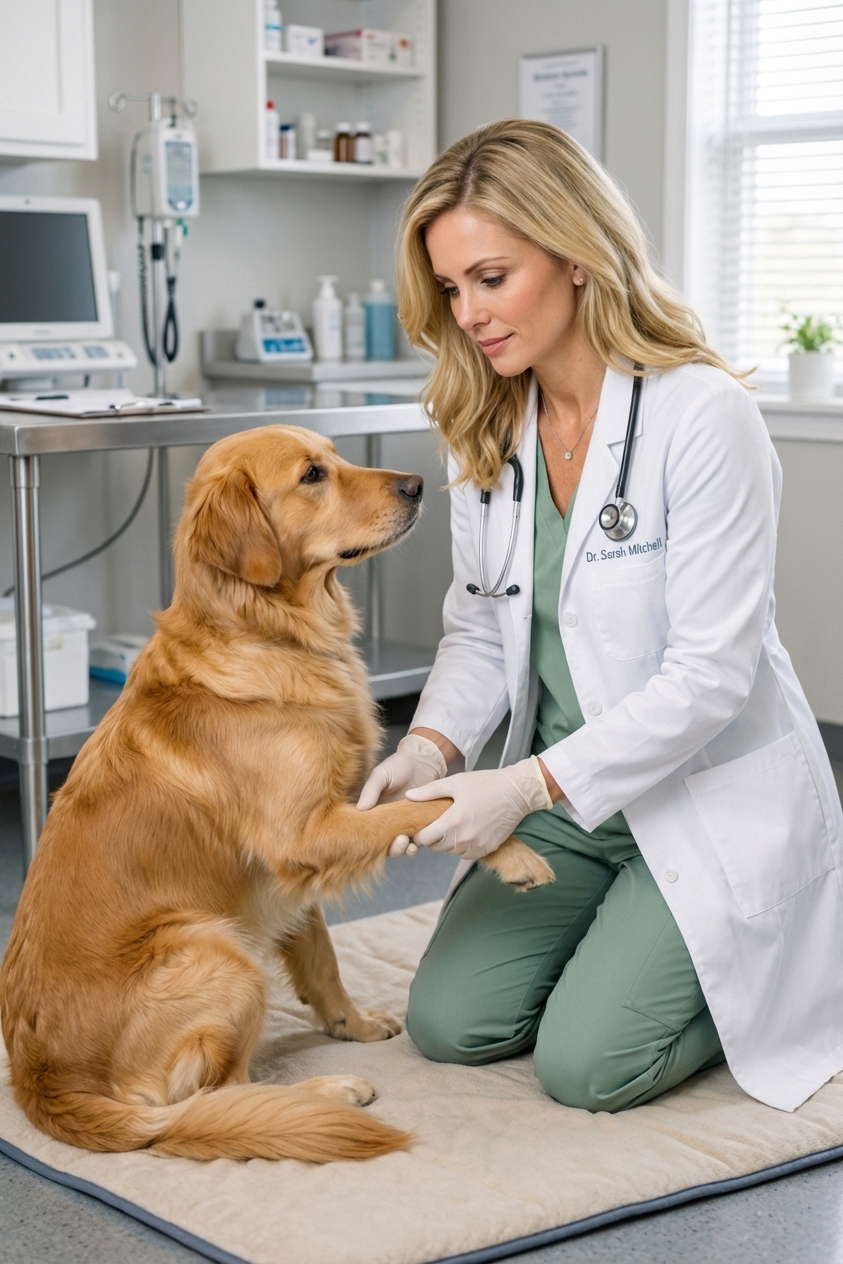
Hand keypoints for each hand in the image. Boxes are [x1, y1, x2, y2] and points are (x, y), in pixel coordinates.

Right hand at [357, 734, 448, 856]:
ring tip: (408, 843)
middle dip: (392, 848)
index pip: (366, 832)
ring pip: (401, 846)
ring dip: (404, 850)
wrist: (422, 761)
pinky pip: (418, 840)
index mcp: (372, 811)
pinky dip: (419, 844)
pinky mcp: (419, 824)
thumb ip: (370, 791)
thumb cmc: (398, 765)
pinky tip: (421, 839)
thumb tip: (359, 809)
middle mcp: (386, 822)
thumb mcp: (380, 775)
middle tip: (400, 841)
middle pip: (384, 844)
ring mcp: (403, 825)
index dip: (368, 840)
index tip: (374, 841)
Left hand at [405, 757, 552, 859]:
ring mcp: (477, 846)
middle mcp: (463, 838)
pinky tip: (467, 831)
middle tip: (438, 822)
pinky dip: (463, 846)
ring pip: (452, 851)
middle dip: (433, 836)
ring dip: (449, 842)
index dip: (419, 833)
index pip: (424, 839)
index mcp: (452, 822)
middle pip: (437, 847)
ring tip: (455, 824)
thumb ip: (430, 791)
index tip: (421, 825)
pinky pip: (467, 854)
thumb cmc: (486, 784)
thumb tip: (409, 796)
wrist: (517, 793)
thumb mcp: (456, 782)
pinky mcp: (487, 850)